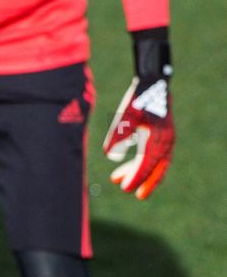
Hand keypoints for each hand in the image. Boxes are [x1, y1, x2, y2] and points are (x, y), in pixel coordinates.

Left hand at [103, 77, 173, 199]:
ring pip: (155, 163)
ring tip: (118, 180)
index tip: (125, 189)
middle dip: (144, 182)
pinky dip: (142, 163)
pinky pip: (155, 156)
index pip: (146, 163)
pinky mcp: (162, 136)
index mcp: (157, 137)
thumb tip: (109, 155)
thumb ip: (118, 134)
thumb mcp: (125, 115)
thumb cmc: (137, 100)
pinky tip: (126, 167)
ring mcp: (166, 139)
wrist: (152, 84)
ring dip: (139, 172)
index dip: (136, 177)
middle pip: (156, 168)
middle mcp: (166, 140)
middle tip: (131, 193)